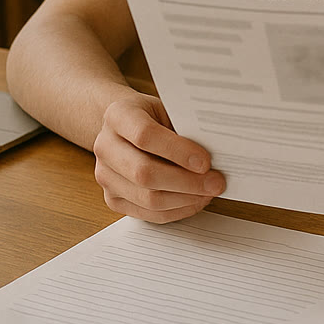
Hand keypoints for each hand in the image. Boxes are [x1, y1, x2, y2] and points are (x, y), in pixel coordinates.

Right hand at [92, 94, 225, 221]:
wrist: (125, 128)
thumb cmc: (153, 117)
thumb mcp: (167, 109)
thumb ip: (185, 128)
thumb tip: (218, 154)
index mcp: (118, 116)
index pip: (145, 136)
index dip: (178, 151)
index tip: (206, 161)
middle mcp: (105, 146)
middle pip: (145, 173)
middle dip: (187, 182)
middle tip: (216, 182)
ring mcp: (105, 176)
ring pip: (147, 198)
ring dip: (185, 199)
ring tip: (209, 192)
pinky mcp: (112, 199)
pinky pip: (147, 213)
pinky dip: (177, 210)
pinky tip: (195, 200)